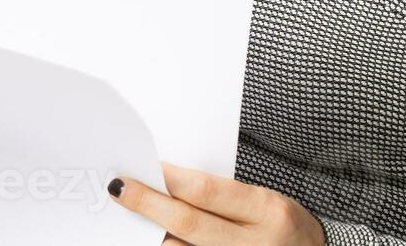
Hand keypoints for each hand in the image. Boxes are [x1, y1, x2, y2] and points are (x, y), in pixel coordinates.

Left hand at [108, 162, 326, 245]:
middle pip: (188, 224)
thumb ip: (223, 195)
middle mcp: (254, 245)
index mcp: (267, 213)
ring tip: (132, 219)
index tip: (146, 167)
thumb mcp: (264, 201)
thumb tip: (169, 183)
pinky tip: (155, 241)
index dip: (170, 179)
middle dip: (149, 205)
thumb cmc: (284, 227)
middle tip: (121, 189)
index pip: (206, 192)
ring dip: (153, 236)